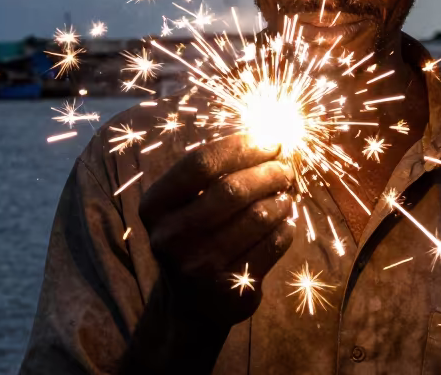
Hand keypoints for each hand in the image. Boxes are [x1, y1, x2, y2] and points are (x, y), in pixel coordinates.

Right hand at [138, 137, 296, 326]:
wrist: (193, 304)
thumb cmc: (196, 235)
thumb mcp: (187, 203)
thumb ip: (216, 171)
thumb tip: (267, 137)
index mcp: (155, 206)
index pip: (200, 163)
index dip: (240, 146)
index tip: (270, 139)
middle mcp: (171, 237)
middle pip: (231, 189)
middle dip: (267, 171)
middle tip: (284, 167)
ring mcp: (200, 267)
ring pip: (257, 217)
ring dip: (280, 199)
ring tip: (284, 194)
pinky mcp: (231, 289)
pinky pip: (273, 244)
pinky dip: (286, 227)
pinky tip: (283, 221)